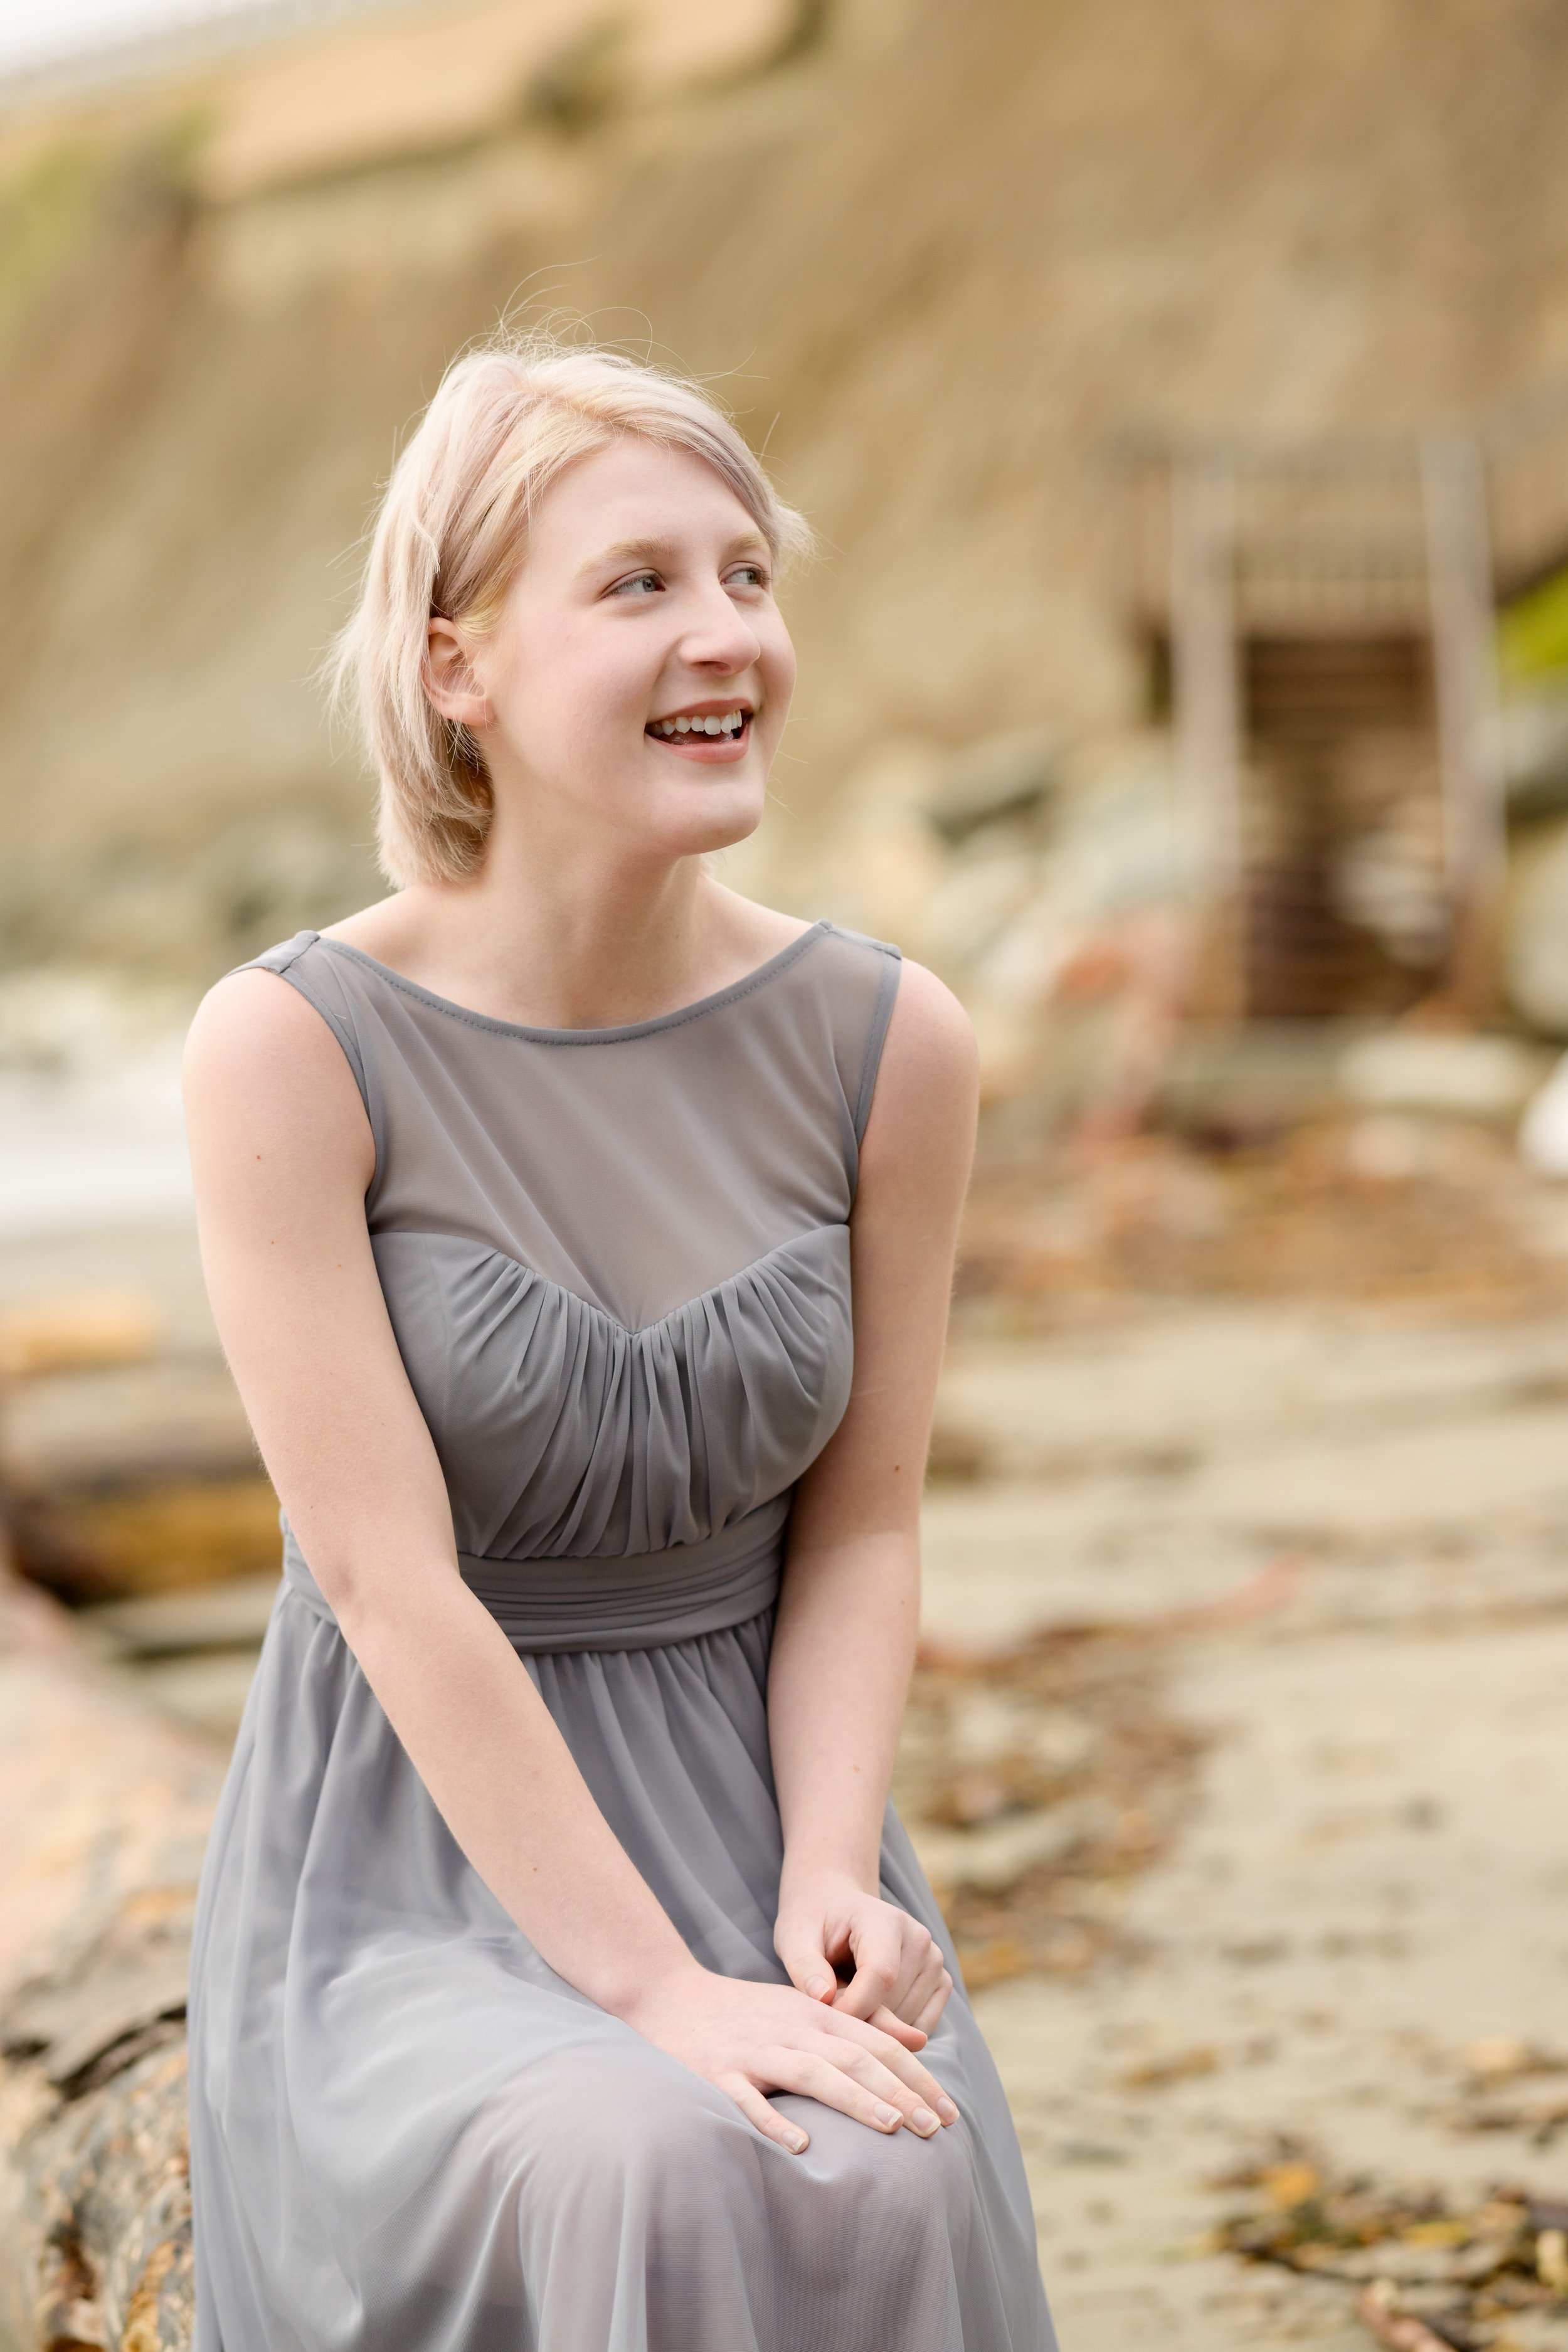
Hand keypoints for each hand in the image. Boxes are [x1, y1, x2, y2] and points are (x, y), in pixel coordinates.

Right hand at [622, 1964, 959, 2154]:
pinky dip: (775, 2121)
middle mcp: (792, 2029)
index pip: (877, 2044)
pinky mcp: (717, 2072)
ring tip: (893, 2127)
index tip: (949, 2110)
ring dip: (856, 2100)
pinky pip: (749, 2100)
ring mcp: (755, 2051)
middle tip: (937, 2128)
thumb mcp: (803, 2008)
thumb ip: (856, 2025)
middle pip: (856, 2058)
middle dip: (901, 2092)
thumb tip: (917, 2041)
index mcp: (815, 2014)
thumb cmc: (743, 2011)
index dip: (916, 2075)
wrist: (668, 1995)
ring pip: (814, 2073)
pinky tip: (802, 2144)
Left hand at [774, 1872, 952, 2041]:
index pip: (881, 1976)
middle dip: (858, 2020)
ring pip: (908, 2022)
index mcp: (885, 1920)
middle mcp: (919, 1938)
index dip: (852, 2008)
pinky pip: (922, 2027)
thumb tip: (823, 1997)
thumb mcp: (796, 1938)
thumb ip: (805, 1967)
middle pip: (893, 2004)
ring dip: (875, 2027)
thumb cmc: (815, 1924)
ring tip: (848, 2001)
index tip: (824, 2020)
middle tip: (829, 2006)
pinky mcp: (941, 1981)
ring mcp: (934, 1961)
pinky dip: (895, 2032)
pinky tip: (870, 2011)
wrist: (838, 1908)